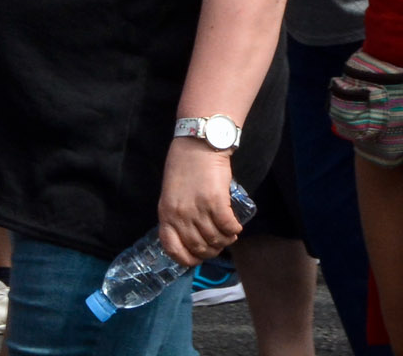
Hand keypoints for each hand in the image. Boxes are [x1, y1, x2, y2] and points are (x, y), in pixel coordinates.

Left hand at [155, 139, 242, 266]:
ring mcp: (198, 209)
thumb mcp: (171, 194)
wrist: (198, 144)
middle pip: (198, 248)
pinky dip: (234, 230)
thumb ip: (177, 214)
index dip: (187, 259)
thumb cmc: (184, 166)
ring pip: (215, 239)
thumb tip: (190, 236)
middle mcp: (180, 215)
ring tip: (229, 235)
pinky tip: (236, 227)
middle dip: (211, 251)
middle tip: (218, 244)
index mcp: (166, 213)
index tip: (197, 258)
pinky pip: (228, 227)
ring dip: (226, 241)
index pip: (173, 248)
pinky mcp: (216, 202)